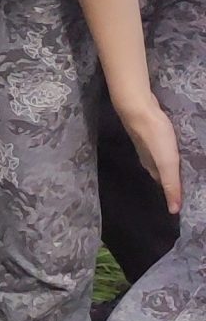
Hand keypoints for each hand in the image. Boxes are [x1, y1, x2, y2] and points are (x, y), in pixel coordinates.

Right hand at [115, 92, 182, 214]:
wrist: (138, 108)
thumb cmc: (154, 136)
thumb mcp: (167, 163)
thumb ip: (172, 185)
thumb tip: (173, 211)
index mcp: (152, 168)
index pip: (164, 185)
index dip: (172, 191)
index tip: (181, 196)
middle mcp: (147, 157)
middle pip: (160, 172)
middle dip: (169, 178)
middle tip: (182, 181)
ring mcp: (146, 142)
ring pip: (158, 158)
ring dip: (166, 162)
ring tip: (178, 164)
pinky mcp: (148, 129)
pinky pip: (158, 144)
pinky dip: (165, 148)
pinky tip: (169, 145)